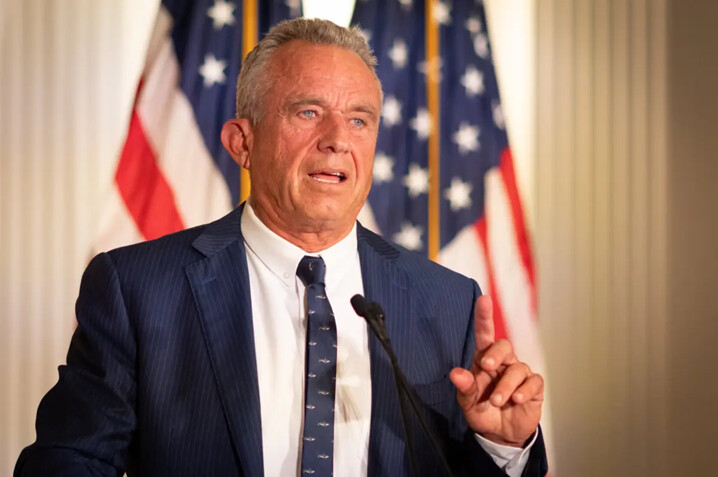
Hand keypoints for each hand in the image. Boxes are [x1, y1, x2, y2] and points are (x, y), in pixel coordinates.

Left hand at [449, 295, 542, 446]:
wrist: (500, 434)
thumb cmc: (482, 411)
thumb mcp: (468, 403)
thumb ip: (464, 388)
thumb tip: (455, 373)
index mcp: (484, 361)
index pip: (485, 335)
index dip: (484, 317)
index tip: (483, 300)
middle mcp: (503, 363)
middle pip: (504, 345)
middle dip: (496, 354)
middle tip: (486, 366)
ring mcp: (519, 374)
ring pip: (517, 368)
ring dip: (506, 386)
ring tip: (497, 402)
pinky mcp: (534, 387)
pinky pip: (533, 382)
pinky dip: (524, 391)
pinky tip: (516, 400)